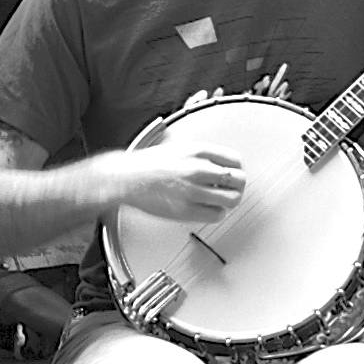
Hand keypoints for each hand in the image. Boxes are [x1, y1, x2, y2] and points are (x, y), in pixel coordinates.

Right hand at [101, 140, 251, 227]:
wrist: (125, 177)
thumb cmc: (148, 163)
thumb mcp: (179, 148)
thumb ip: (203, 155)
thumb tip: (222, 164)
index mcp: (198, 150)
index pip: (236, 160)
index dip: (236, 169)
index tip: (232, 174)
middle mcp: (198, 169)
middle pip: (239, 180)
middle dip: (237, 186)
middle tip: (230, 189)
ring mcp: (192, 190)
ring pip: (232, 199)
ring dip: (229, 201)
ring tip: (220, 200)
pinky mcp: (186, 210)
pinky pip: (216, 215)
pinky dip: (216, 213)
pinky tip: (208, 208)